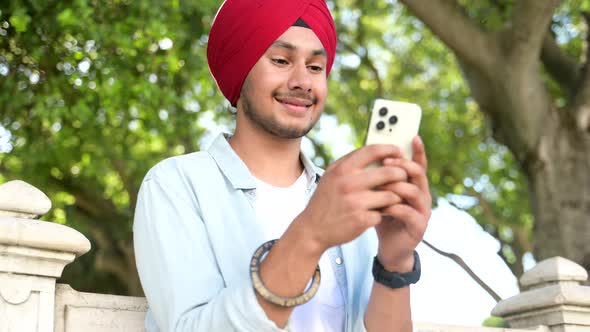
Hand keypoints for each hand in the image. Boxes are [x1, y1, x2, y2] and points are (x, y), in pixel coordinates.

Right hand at [294, 144, 407, 253]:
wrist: (312, 229)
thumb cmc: (326, 200)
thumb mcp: (332, 176)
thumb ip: (351, 163)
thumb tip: (375, 152)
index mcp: (342, 169)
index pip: (373, 151)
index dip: (390, 149)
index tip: (399, 152)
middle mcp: (349, 183)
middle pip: (390, 172)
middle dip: (402, 174)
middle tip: (404, 177)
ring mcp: (356, 202)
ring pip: (392, 195)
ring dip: (396, 196)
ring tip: (392, 198)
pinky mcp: (362, 220)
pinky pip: (385, 212)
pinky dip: (385, 213)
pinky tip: (379, 213)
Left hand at [375, 136, 431, 271]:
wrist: (389, 247)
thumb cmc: (383, 217)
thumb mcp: (379, 194)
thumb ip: (378, 177)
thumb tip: (366, 154)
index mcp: (413, 185)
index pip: (418, 163)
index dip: (418, 150)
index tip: (413, 136)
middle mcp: (422, 195)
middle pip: (418, 173)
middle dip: (403, 166)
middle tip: (386, 162)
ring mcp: (423, 211)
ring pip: (415, 192)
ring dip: (397, 186)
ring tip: (381, 185)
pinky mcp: (419, 227)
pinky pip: (409, 213)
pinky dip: (395, 208)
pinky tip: (382, 207)